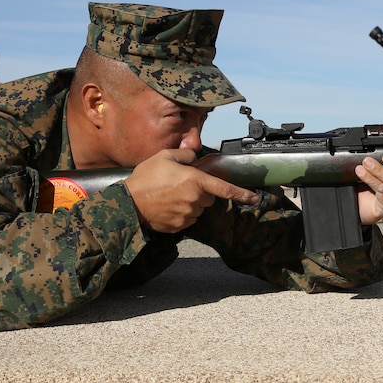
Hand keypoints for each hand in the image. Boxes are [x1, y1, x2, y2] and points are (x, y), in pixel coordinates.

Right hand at [124, 149, 260, 233]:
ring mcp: (187, 215)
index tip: (255, 198)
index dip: (242, 194)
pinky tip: (166, 206)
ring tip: (169, 195)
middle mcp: (195, 200)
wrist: (128, 203)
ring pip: (198, 209)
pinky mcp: (179, 226)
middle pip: (208, 197)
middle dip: (200, 191)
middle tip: (179, 184)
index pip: (225, 189)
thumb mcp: (165, 157)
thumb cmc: (145, 178)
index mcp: (195, 181)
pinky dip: (181, 213)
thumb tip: (194, 159)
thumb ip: (185, 156)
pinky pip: (187, 219)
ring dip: (190, 202)